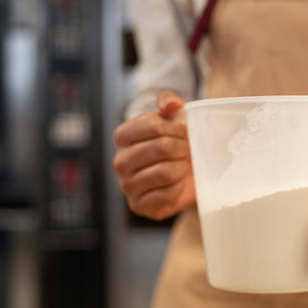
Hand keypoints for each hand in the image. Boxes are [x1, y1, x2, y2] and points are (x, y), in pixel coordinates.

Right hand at [112, 91, 195, 219]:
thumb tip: (170, 104)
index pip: (154, 126)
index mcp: (123, 135)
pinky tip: (178, 184)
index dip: (177, 128)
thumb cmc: (179, 142)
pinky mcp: (138, 206)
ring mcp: (126, 185)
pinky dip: (178, 189)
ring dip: (181, 168)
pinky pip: (165, 195)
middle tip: (186, 151)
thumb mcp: (175, 117)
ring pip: (165, 172)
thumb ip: (170, 102)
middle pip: (161, 148)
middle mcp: (120, 161)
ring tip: (182, 166)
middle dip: (183, 149)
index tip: (183, 132)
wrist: (187, 174)